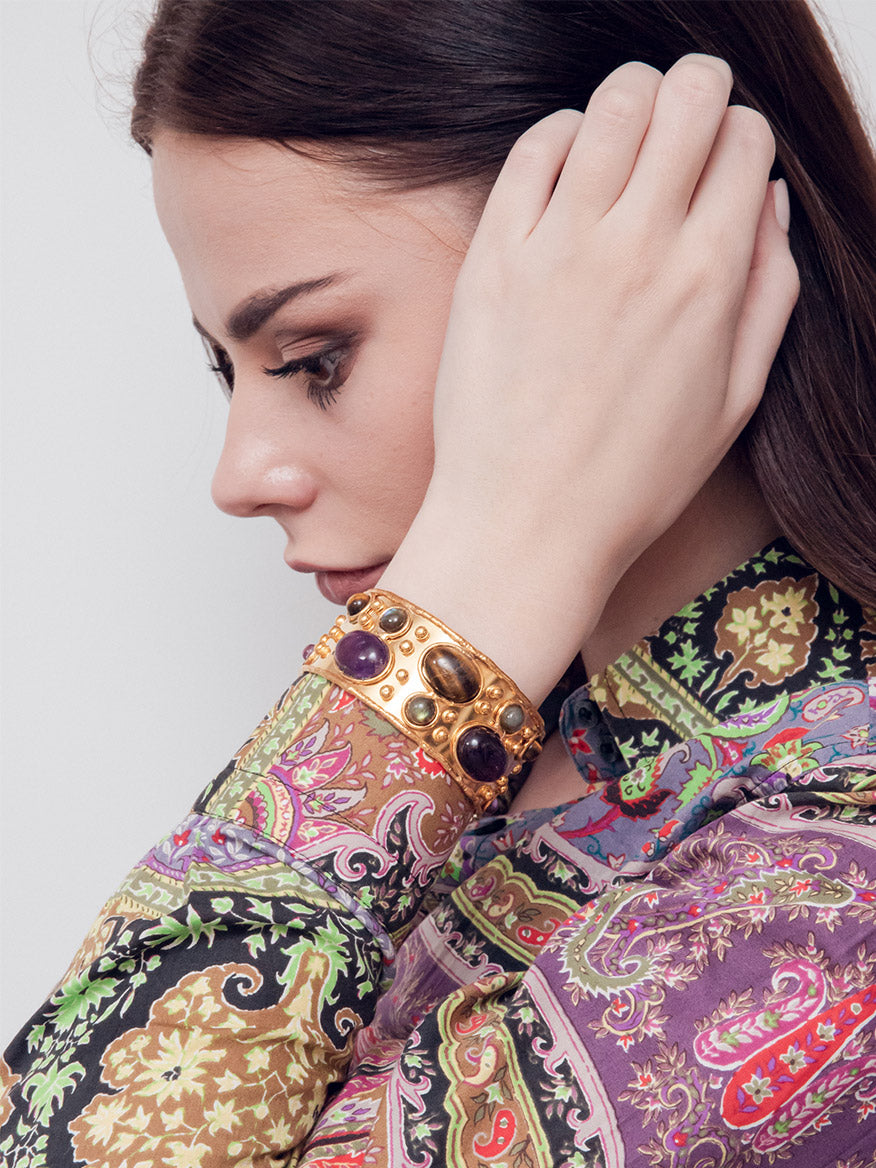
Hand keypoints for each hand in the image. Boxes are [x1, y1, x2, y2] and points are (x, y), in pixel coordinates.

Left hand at [382, 54, 798, 702]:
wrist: (527, 523)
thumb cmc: (631, 479)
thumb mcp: (735, 399)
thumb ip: (767, 292)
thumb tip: (768, 202)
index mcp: (709, 279)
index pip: (744, 141)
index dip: (741, 139)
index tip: (723, 166)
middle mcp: (639, 246)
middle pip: (686, 97)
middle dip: (697, 90)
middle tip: (684, 119)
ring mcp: (560, 247)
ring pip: (611, 105)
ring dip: (632, 98)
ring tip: (628, 132)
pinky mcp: (494, 257)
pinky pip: (533, 150)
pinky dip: (561, 133)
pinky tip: (570, 159)